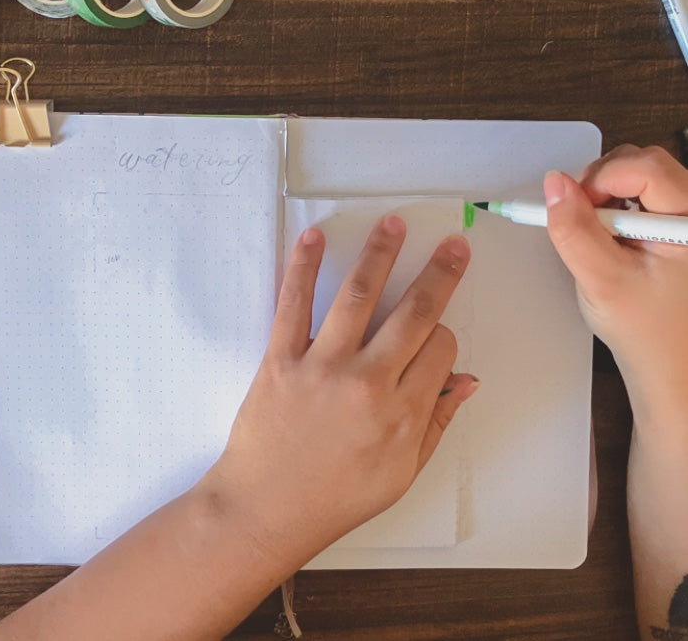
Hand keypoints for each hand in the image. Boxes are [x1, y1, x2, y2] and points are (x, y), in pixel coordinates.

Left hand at [208, 215, 477, 569]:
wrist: (265, 510)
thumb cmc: (336, 498)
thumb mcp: (401, 474)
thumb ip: (437, 424)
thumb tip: (468, 380)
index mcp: (402, 414)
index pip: (441, 349)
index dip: (445, 335)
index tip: (438, 333)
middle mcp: (368, 383)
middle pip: (414, 314)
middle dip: (439, 275)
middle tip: (452, 244)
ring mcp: (322, 366)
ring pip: (358, 296)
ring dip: (380, 254)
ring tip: (394, 223)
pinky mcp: (281, 358)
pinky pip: (294, 303)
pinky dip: (303, 267)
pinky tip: (315, 238)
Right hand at [544, 145, 687, 433]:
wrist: (671, 365)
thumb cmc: (644, 330)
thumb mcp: (602, 281)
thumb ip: (574, 231)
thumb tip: (554, 183)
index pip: (645, 167)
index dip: (601, 179)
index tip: (574, 210)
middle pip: (643, 162)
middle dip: (601, 184)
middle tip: (583, 224)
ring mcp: (686, 218)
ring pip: (639, 175)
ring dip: (606, 196)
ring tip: (597, 237)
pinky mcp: (675, 225)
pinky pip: (641, 194)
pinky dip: (614, 207)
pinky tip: (609, 240)